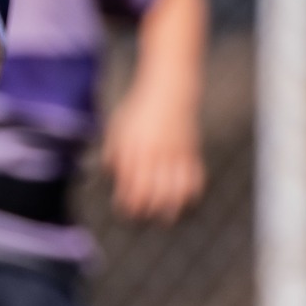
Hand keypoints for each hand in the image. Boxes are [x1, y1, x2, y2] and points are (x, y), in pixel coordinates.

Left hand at [103, 86, 204, 221]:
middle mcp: (155, 154)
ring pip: (176, 191)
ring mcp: (175, 153)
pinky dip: (191, 194)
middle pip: (153, 194)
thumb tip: (110, 177)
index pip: (130, 186)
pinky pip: (195, 179)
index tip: (123, 210)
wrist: (169, 88)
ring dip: (171, 209)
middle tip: (143, 216)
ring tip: (165, 217)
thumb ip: (113, 153)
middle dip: (147, 212)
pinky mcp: (191, 150)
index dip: (127, 204)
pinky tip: (185, 202)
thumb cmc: (139, 109)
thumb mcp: (118, 128)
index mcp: (133, 149)